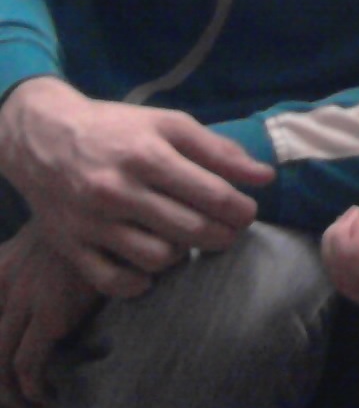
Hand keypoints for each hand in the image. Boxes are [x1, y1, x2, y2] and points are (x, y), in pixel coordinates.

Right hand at [0, 76, 274, 295]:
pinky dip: (140, 282)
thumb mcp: (169, 125)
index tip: (249, 212)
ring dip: (182, 256)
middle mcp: (118, 190)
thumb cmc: (118, 130)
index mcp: (147, 155)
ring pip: (157, 259)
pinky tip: (152, 267)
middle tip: (229, 231)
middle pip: (191, 230)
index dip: (241, 209)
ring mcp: (92, 222)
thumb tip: (265, 176)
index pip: (212, 194)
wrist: (43, 139)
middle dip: (222, 236)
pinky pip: (114, 281)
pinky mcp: (71, 246)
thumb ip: (219, 150)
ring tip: (188, 240)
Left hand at [0, 223, 104, 407]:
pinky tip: (48, 396)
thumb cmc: (103, 226)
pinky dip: (32, 388)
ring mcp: (26, 299)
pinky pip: (27, 365)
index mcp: (2, 266)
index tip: (2, 376)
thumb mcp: (60, 236)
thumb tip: (45, 293)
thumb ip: (40, 261)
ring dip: (9, 394)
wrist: (129, 214)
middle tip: (9, 405)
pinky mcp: (52, 315)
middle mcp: (5, 283)